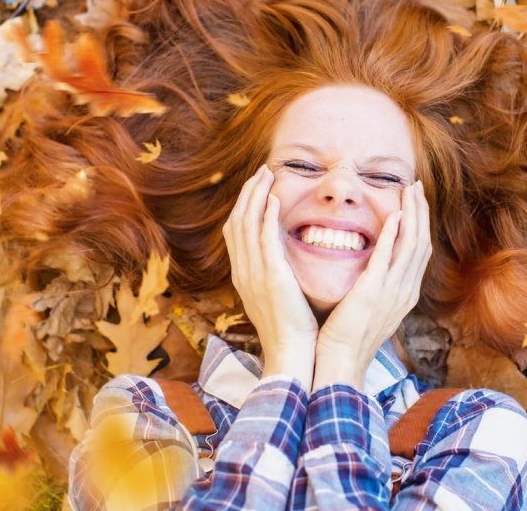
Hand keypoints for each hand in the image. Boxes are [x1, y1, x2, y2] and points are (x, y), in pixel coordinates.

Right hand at [222, 164, 318, 389]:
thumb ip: (272, 275)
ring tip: (267, 175)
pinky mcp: (271, 276)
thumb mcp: (273, 299)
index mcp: (243, 275)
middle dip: (248, 193)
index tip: (258, 187)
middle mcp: (243, 271)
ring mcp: (254, 273)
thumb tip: (278, 261)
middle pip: (236, 221)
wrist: (290, 354)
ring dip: (256, 196)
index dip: (244, 205)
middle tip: (262, 172)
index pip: (235, 231)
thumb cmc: (289, 329)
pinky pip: (263, 238)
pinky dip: (266, 215)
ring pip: (246, 223)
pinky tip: (274, 199)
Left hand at [313, 181, 431, 390]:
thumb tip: (373, 268)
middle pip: (421, 242)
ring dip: (413, 215)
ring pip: (412, 245)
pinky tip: (395, 215)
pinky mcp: (373, 292)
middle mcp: (405, 291)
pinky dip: (395, 234)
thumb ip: (376, 285)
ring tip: (410, 191)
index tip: (414, 201)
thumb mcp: (369, 307)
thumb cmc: (348, 336)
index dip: (419, 223)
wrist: (340, 363)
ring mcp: (393, 292)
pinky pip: (389, 258)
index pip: (419, 251)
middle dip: (421, 212)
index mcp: (403, 293)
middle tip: (416, 186)